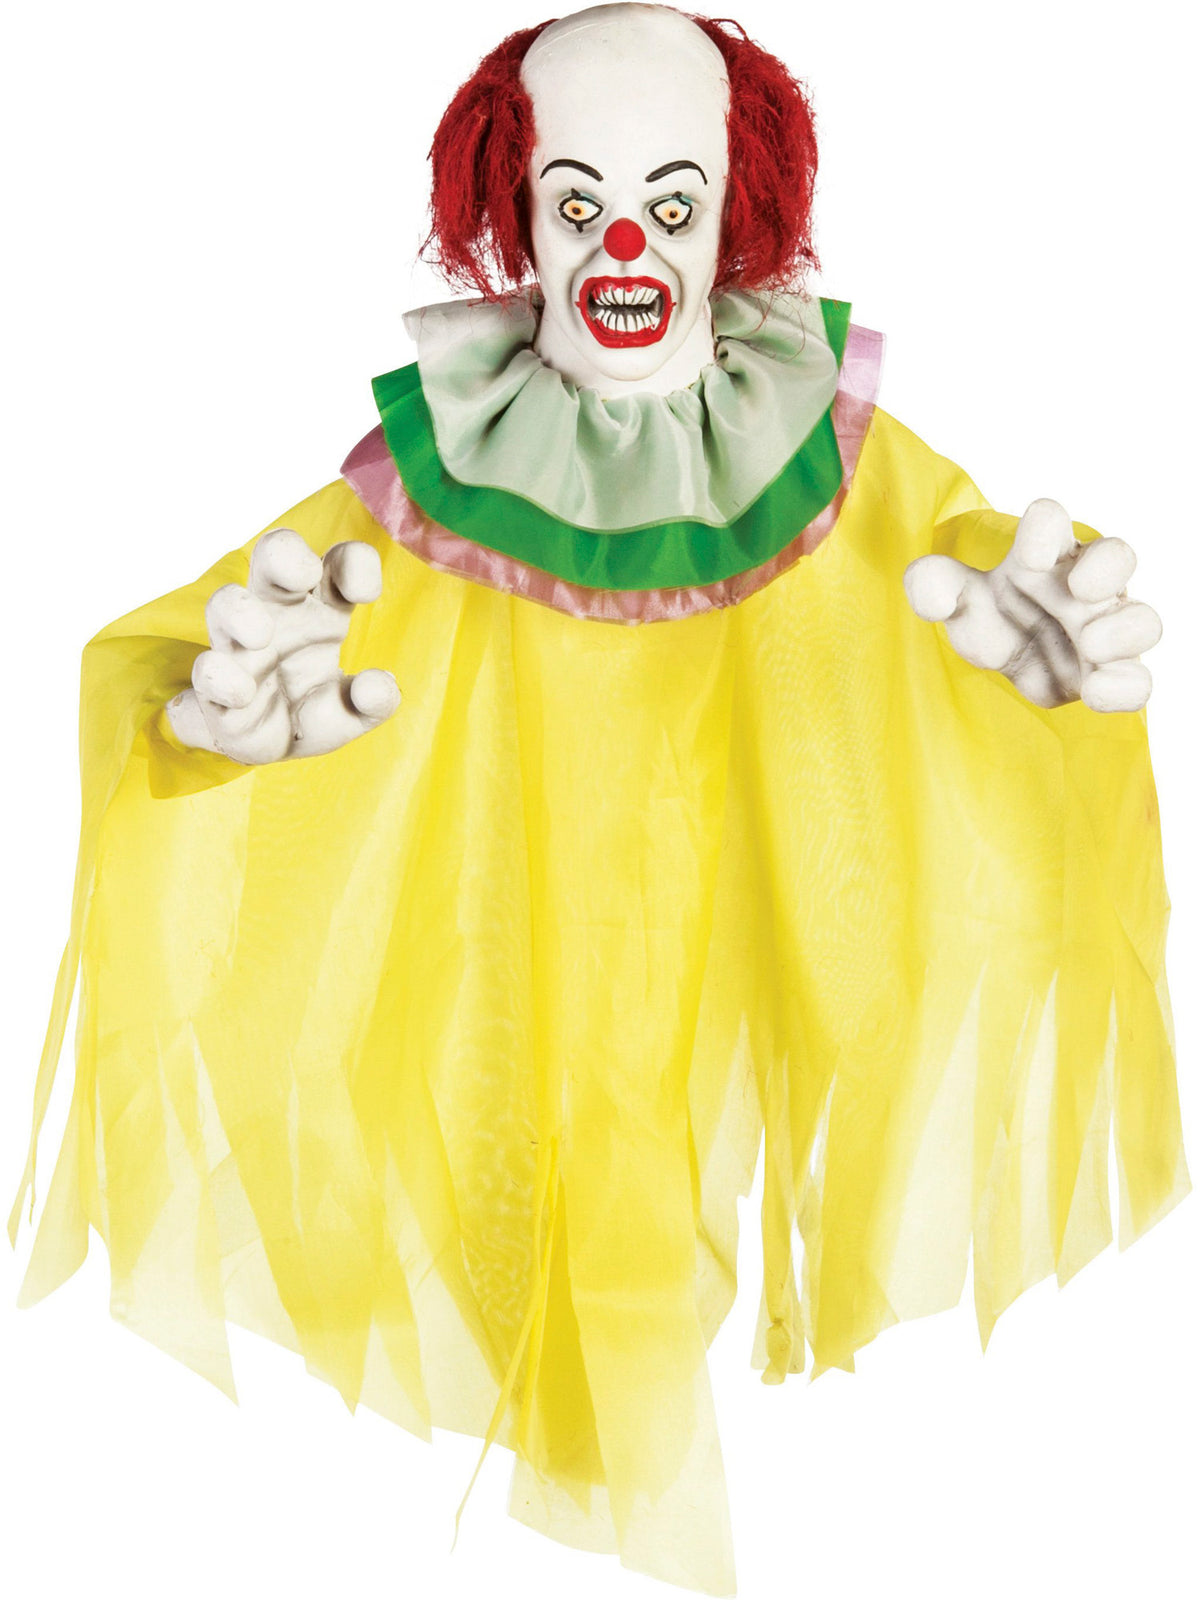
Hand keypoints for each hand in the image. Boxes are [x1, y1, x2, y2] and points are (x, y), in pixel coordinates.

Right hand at [166, 528, 400, 762]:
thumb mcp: (356, 710)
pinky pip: (208, 668)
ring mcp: (241, 643)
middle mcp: (279, 612)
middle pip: (273, 555)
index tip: (364, 593)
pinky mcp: (216, 681)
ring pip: (226, 603)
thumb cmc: (318, 709)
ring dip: (240, 612)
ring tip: (262, 637)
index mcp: (323, 607)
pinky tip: (242, 693)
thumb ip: (375, 700)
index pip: (338, 563)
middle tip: (304, 574)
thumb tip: (378, 687)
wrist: (276, 748)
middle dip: (285, 555)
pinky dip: (219, 676)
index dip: (353, 564)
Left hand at [903, 499, 1161, 711]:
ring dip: (1123, 630)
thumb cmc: (992, 615)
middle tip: (1080, 589)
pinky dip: (1124, 686)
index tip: (1031, 554)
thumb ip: (934, 585)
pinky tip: (1096, 692)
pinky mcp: (1113, 672)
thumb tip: (931, 589)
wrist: (1008, 663)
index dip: (1045, 529)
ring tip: (1092, 644)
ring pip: (1141, 620)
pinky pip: (1137, 680)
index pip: (1050, 524)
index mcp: (1044, 552)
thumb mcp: (955, 600)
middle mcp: (1085, 582)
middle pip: (1116, 557)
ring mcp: (1106, 627)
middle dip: (1106, 568)